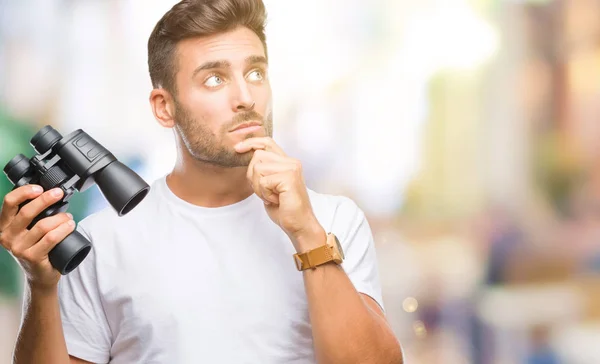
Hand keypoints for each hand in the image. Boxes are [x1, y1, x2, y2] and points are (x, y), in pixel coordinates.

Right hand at [0, 185, 75, 291]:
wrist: (40, 275)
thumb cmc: (36, 249)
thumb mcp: (27, 230)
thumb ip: (31, 215)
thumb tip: (50, 195)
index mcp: (4, 226)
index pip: (9, 203)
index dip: (24, 192)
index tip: (39, 188)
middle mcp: (7, 236)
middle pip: (26, 212)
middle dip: (46, 199)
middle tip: (58, 194)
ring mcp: (19, 248)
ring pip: (43, 225)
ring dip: (60, 218)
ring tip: (69, 218)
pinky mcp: (32, 256)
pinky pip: (51, 238)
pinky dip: (63, 230)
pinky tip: (70, 226)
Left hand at [235, 137, 325, 252]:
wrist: (299, 224)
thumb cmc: (284, 208)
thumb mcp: (269, 185)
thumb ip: (263, 170)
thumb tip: (245, 157)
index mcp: (287, 162)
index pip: (267, 142)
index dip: (250, 143)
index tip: (237, 149)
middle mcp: (291, 162)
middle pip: (257, 156)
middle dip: (253, 176)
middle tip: (265, 192)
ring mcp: (291, 168)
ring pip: (258, 168)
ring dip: (259, 187)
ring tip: (272, 196)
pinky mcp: (289, 177)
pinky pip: (263, 181)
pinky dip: (264, 194)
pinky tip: (276, 200)